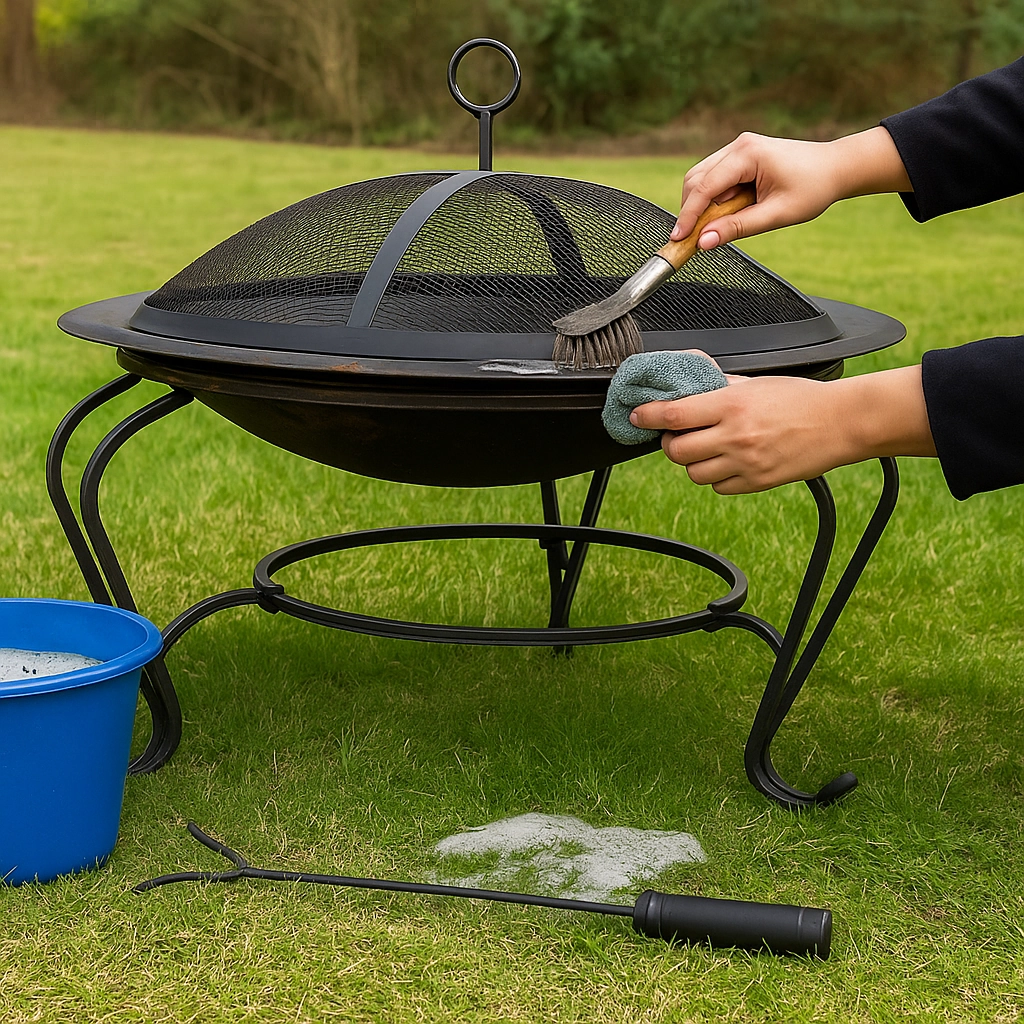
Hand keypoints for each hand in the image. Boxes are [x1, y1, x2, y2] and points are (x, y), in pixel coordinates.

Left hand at [630, 363, 933, 494]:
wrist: (840, 423)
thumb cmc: (799, 399)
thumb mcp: (755, 383)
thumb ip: (719, 386)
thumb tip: (687, 384)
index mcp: (731, 406)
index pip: (673, 414)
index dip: (648, 417)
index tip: (636, 416)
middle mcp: (735, 436)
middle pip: (677, 451)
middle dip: (672, 444)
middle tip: (679, 436)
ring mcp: (746, 463)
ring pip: (694, 474)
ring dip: (694, 463)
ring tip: (709, 449)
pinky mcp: (757, 482)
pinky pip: (719, 488)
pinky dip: (717, 478)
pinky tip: (730, 462)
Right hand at [671, 126, 911, 250]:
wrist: (836, 168)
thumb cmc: (813, 189)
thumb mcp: (776, 215)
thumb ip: (737, 228)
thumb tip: (704, 242)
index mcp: (748, 154)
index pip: (705, 187)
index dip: (688, 216)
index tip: (678, 240)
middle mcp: (738, 145)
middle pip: (696, 179)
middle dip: (691, 210)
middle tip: (696, 239)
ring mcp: (738, 148)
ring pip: (701, 178)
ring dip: (703, 205)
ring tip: (719, 226)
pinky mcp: (740, 156)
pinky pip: (714, 178)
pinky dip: (713, 199)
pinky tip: (728, 212)